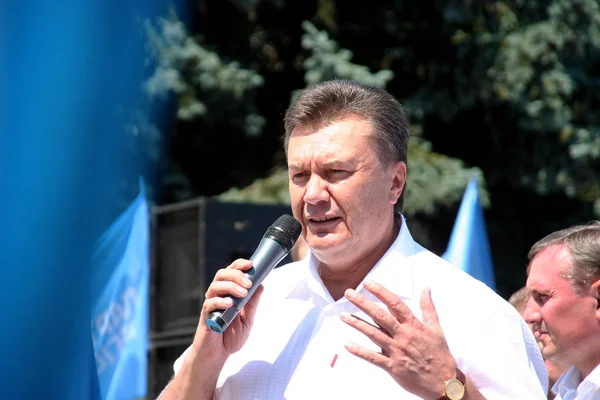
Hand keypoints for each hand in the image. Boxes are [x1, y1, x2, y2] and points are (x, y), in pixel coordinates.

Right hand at [192, 259, 263, 362]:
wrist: (217, 355)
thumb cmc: (230, 337)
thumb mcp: (247, 320)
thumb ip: (252, 304)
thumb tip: (261, 285)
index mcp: (228, 293)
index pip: (231, 272)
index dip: (239, 265)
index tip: (250, 264)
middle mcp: (218, 296)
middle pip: (221, 274)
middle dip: (236, 274)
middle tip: (248, 283)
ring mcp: (211, 305)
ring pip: (215, 286)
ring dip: (230, 286)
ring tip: (242, 293)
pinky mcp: (205, 316)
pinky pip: (209, 304)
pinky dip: (220, 301)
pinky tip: (230, 304)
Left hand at [341, 280, 455, 398]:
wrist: (443, 381)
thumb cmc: (439, 353)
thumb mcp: (436, 328)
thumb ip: (428, 307)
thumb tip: (426, 288)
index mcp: (413, 325)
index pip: (395, 303)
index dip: (381, 292)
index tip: (367, 283)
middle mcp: (403, 335)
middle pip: (380, 316)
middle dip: (363, 303)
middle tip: (348, 293)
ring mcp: (397, 351)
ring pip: (373, 334)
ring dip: (357, 324)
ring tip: (342, 315)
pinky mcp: (392, 366)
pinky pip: (373, 358)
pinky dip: (359, 351)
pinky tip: (347, 345)